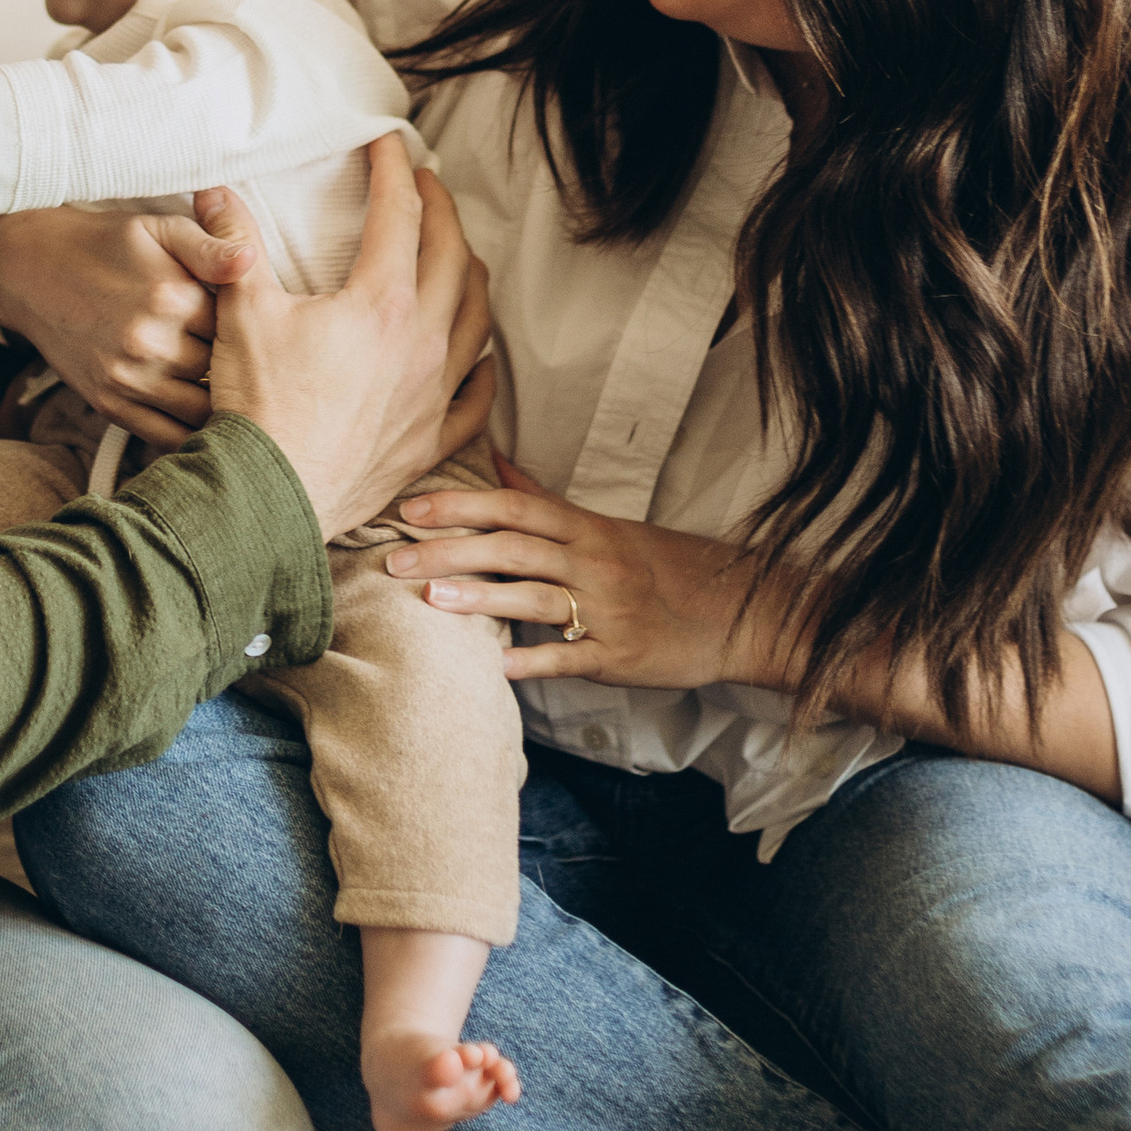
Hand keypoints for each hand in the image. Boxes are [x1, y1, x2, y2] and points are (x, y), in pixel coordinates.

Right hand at [0, 198, 261, 445]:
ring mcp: (127, 378)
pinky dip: (189, 433)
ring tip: (232, 395)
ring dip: (219, 404)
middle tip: (250, 366)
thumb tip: (249, 262)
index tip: (255, 328)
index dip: (250, 329)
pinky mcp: (108, 403)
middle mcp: (150, 342)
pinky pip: (164, 435)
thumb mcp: (159, 229)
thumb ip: (209, 245)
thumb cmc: (106, 243)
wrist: (32, 269)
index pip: (239, 328)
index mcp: (171, 296)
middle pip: (223, 372)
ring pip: (200, 409)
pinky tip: (203, 421)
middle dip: (238, 369)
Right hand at [210, 143, 492, 543]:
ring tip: (456, 255)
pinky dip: (483, 369)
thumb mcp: (241, 313)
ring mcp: (434, 394)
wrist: (267, 500)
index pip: (399, 215)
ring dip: (470, 276)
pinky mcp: (431, 440)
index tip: (386, 143)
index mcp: (381, 303)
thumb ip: (235, 246)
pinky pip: (478, 398)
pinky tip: (479, 357)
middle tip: (425, 185)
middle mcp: (423, 343)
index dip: (392, 169)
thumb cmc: (256, 408)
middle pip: (453, 256)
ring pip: (478, 320)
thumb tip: (215, 191)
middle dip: (441, 210)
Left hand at [387, 452, 788, 689]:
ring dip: (482, 600)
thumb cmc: (661, 565)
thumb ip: (545, 500)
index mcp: (586, 528)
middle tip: (396, 561)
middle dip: (451, 552)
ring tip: (431, 601)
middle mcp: (594, 563)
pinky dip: (534, 662)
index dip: (460, 505)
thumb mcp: (606, 526)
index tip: (410, 509)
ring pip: (537, 600)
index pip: (514, 508)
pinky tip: (495, 668)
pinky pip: (572, 659)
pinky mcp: (621, 656)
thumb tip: (496, 462)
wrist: (734, 610)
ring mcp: (609, 611)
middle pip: (514, 549)